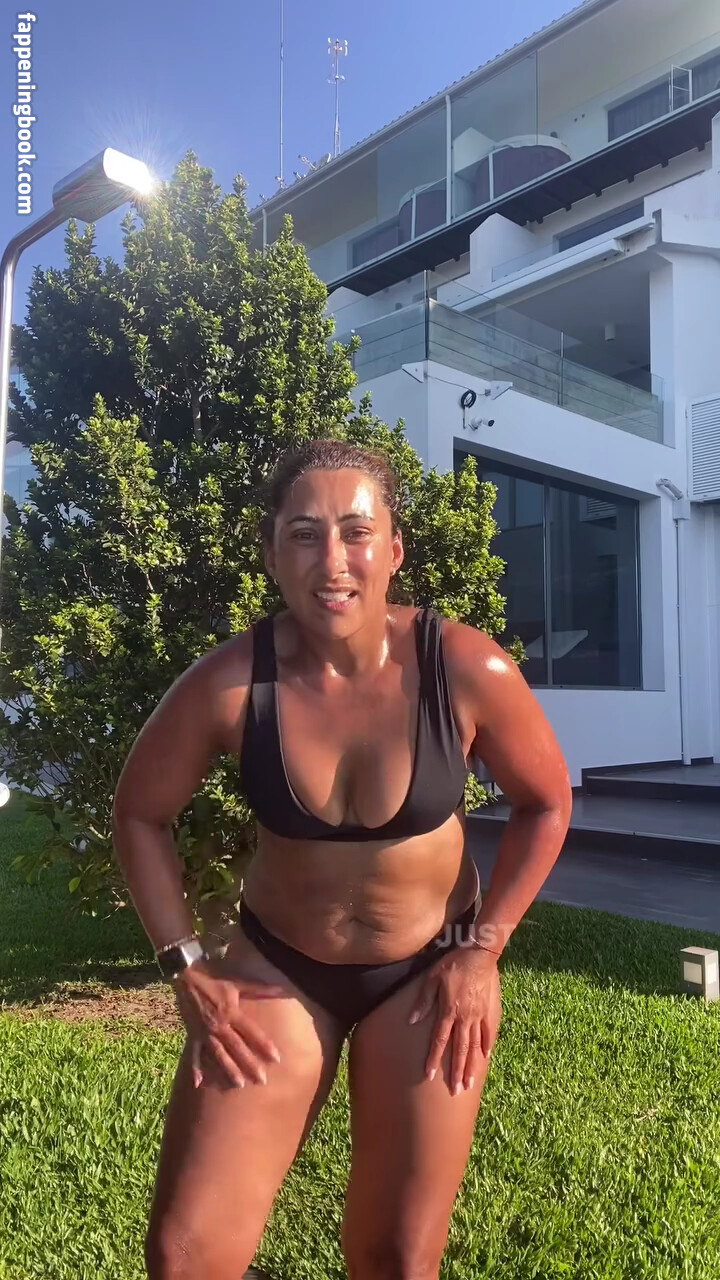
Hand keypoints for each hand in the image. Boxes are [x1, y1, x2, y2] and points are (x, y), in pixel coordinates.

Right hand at [173, 958, 284, 1089]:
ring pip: (218, 1055)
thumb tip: (282, 989)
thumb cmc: (215, 982)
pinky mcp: (193, 1036)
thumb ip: (260, 989)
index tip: (276, 1058)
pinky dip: (195, 1069)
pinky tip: (198, 1084)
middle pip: (236, 1048)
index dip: (264, 1045)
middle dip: (249, 1064)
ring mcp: (205, 1033)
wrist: (186, 979)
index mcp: (231, 1013)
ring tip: (239, 1084)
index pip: (251, 1032)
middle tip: (262, 1080)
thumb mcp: (238, 984)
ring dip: (228, 1070)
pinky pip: (194, 1055)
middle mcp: (219, 1026)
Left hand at [409, 947, 500, 1094]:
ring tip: (469, 1083)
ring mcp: (478, 1016)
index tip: (428, 1076)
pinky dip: (487, 1046)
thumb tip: (411, 1020)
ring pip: (475, 1045)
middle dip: (456, 1071)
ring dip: (471, 1065)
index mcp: (449, 1011)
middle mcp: (465, 1017)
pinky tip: (485, 1058)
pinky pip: (488, 1032)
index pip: (439, 1040)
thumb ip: (423, 1000)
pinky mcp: (488, 1010)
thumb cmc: (453, 964)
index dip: (433, 1058)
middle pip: (459, 1049)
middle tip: (455, 1090)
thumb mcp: (432, 977)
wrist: (479, 955)